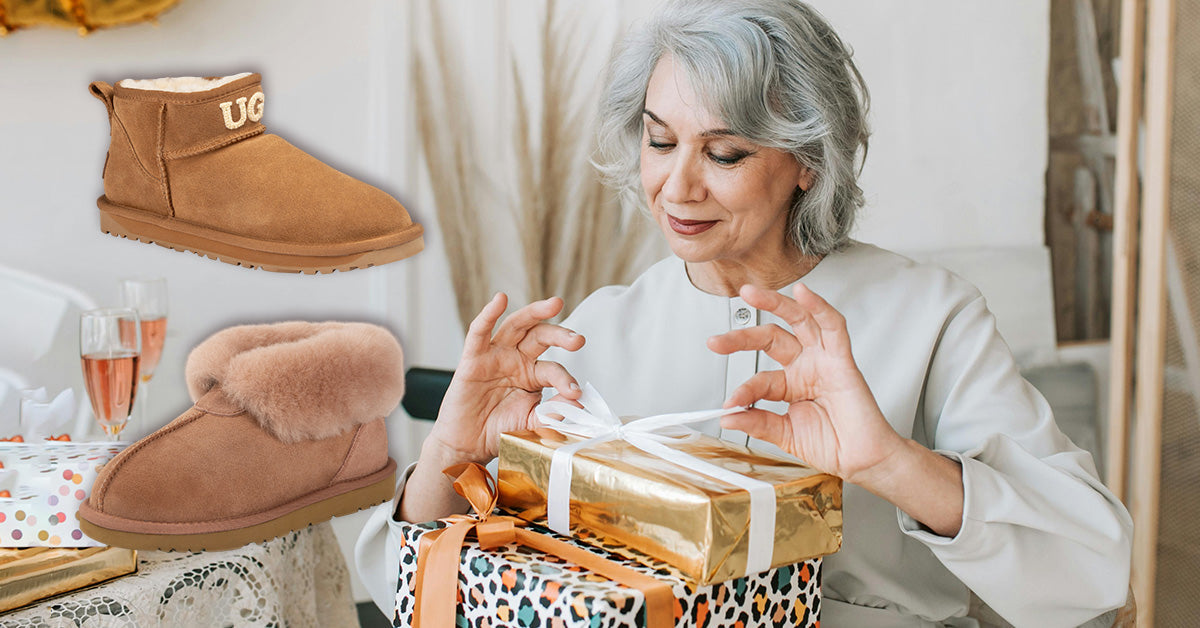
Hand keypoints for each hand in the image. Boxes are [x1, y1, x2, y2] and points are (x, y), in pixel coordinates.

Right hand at [426, 293, 584, 464]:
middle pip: (541, 336)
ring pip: (516, 325)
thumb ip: (553, 413)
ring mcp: (495, 356)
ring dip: (535, 312)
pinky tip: (500, 300)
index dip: (565, 380)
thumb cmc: (499, 430)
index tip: (576, 393)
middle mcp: (516, 359)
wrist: (468, 445)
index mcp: (533, 374)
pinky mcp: (472, 359)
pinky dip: (488, 314)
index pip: (553, 369)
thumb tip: (578, 406)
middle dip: (561, 335)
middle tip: (578, 340)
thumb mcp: (532, 422)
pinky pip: (479, 332)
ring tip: (555, 304)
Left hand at [707, 283, 905, 484]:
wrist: (863, 460)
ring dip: (775, 303)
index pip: (760, 377)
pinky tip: (802, 294)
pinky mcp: (843, 358)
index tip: (730, 404)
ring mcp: (824, 360)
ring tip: (750, 293)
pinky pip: (833, 326)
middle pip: (770, 338)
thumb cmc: (834, 446)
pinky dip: (819, 307)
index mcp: (791, 384)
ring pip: (798, 320)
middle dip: (742, 336)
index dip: (743, 390)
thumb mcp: (785, 434)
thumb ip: (758, 423)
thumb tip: (729, 417)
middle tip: (717, 341)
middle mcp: (806, 366)